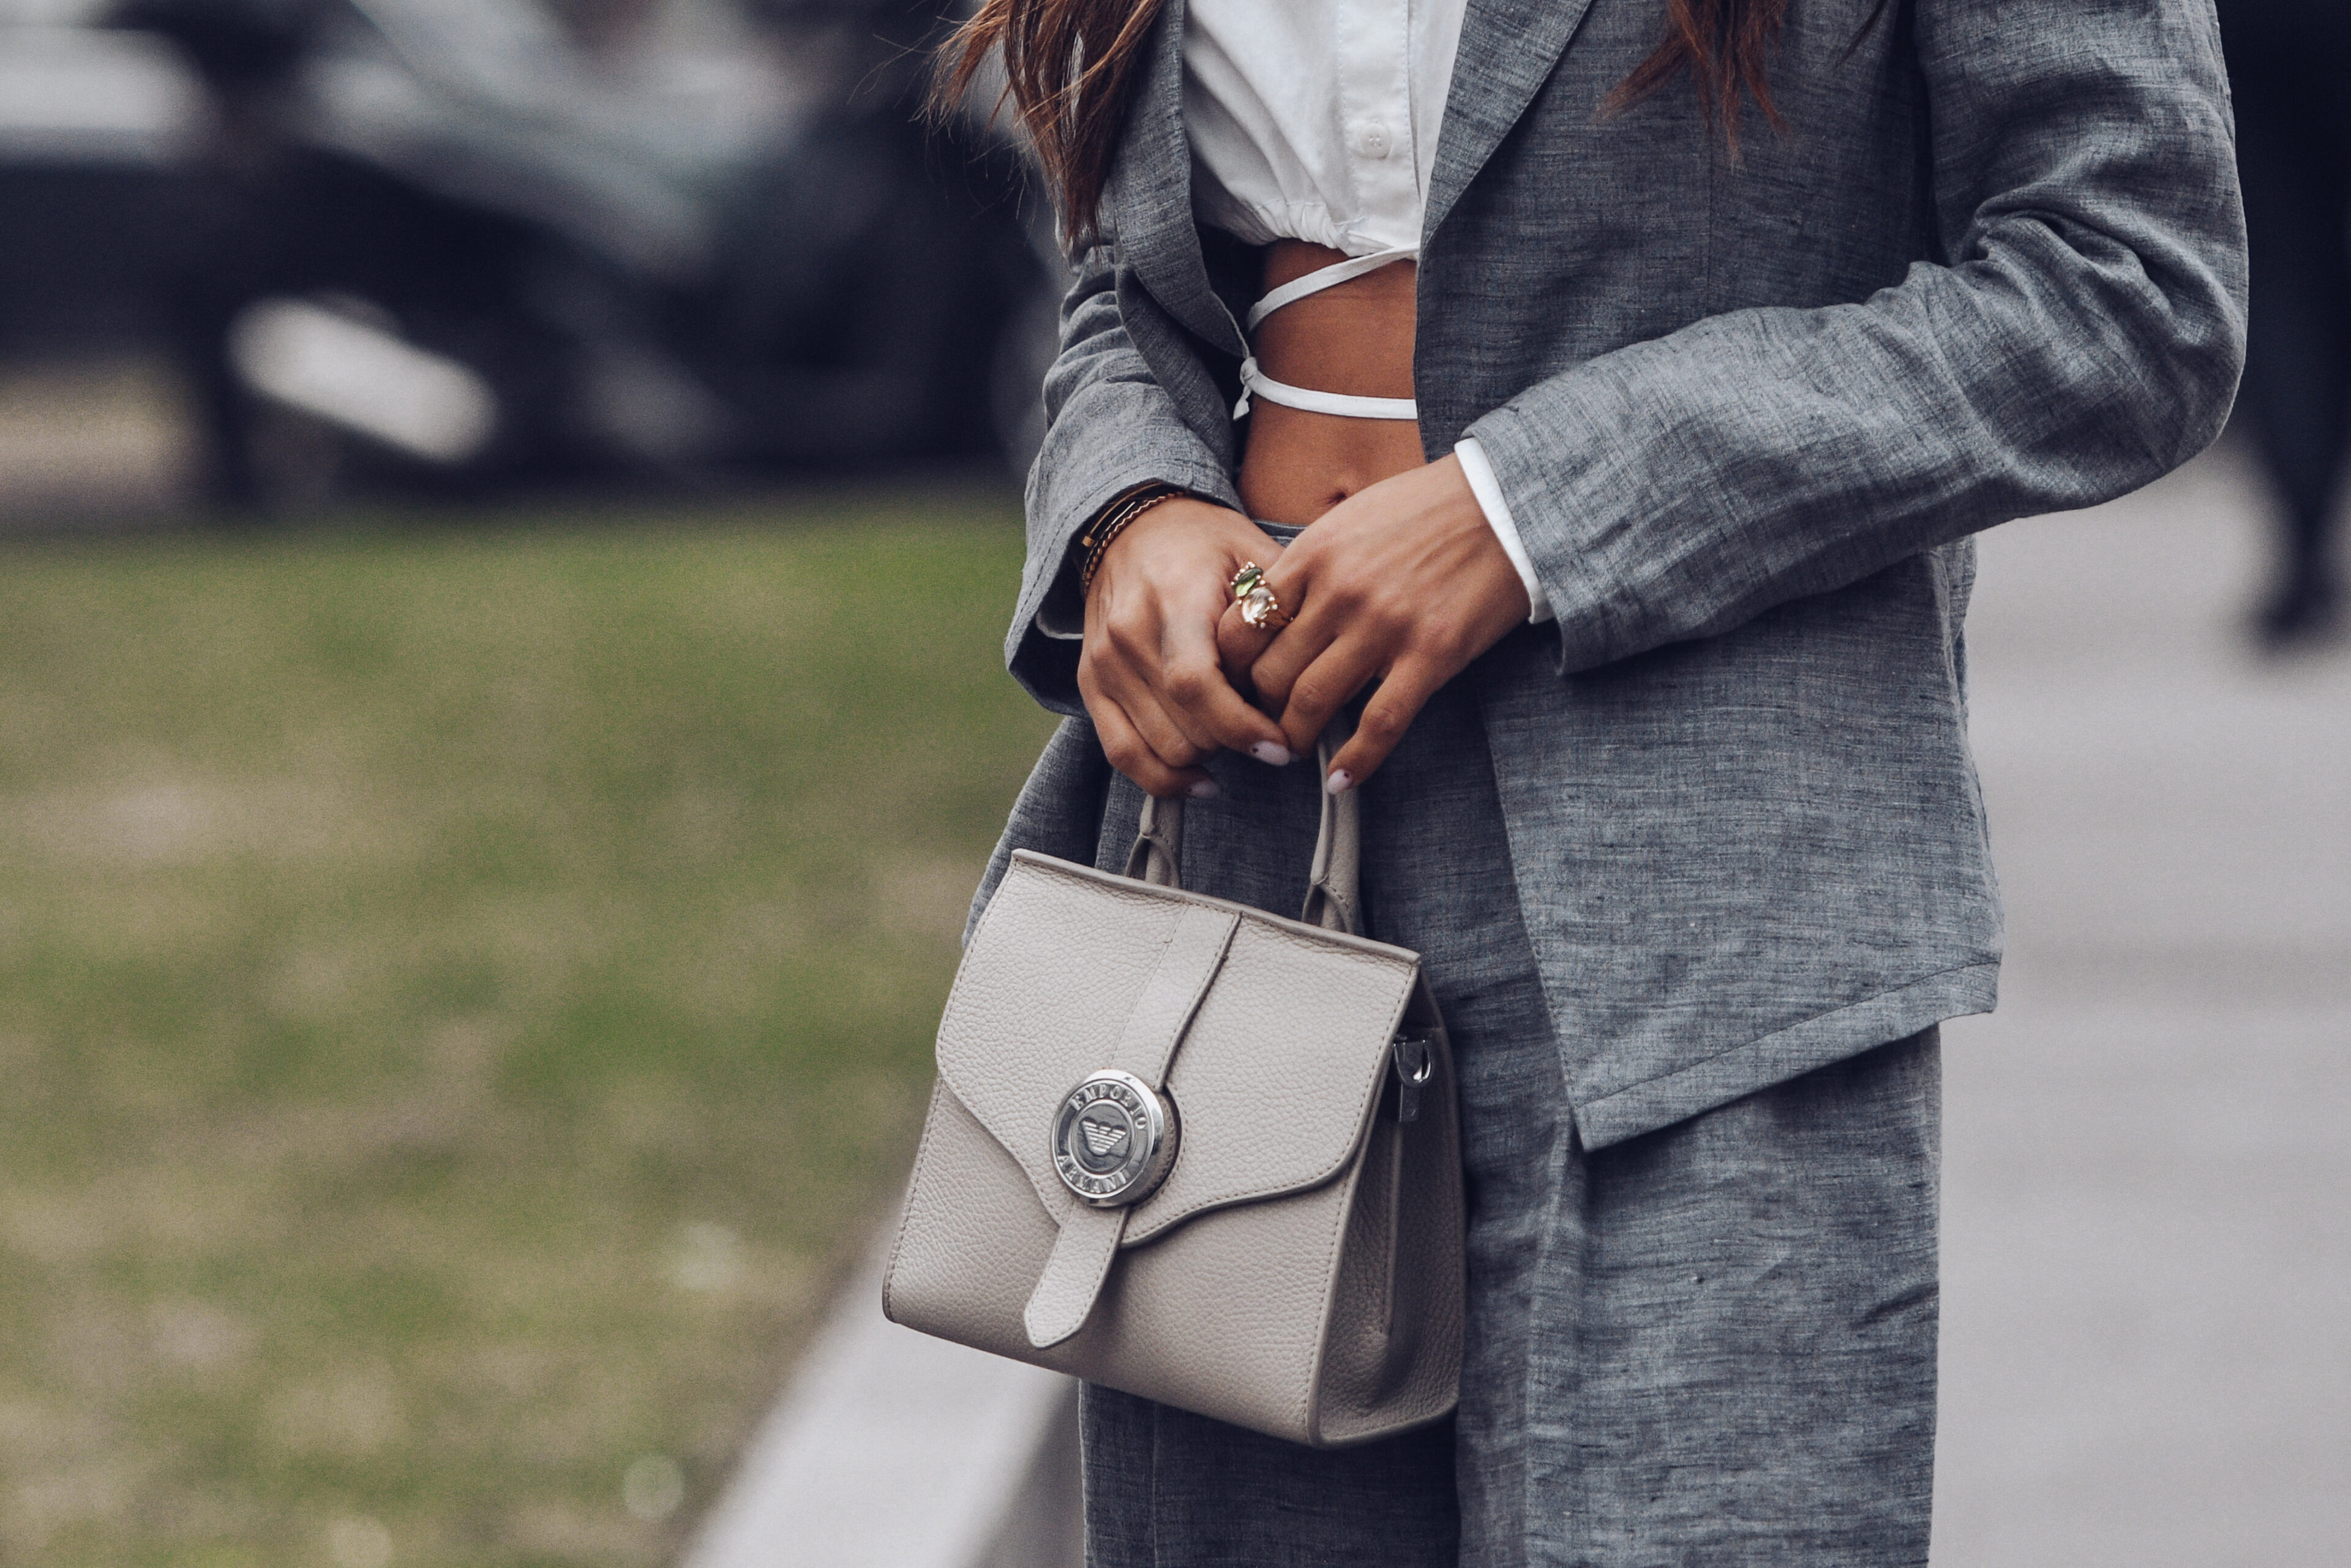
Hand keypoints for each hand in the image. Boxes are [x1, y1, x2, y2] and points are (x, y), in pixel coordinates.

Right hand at [1080, 498, 1298, 796]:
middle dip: (1235, 742)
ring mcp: (1104, 662)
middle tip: (1269, 732)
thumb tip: (1315, 677)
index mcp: (1173, 597)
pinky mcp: (1090, 683)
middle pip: (1184, 727)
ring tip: (1236, 735)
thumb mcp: (1254, 557)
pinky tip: (1202, 779)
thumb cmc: (1209, 545)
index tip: (1280, 746)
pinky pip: (1122, 754)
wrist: (1136, 527)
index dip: (1241, 727)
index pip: (1196, 684)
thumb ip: (1277, 614)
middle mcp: (1128, 633)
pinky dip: (1163, 778)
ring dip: (1208, 755)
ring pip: (1161, 747)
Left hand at [1216, 455, 1529, 791]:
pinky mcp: (1430, 655)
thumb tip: (1267, 606)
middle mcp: (1339, 593)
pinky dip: (1355, 760)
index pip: (1241, 627)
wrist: (1503, 505)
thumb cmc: (1424, 509)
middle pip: (1270, 673)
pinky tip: (1340, 779)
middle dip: (1258, 710)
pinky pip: (1379, 723)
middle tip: (1262, 725)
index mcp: (1313, 556)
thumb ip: (1308, 565)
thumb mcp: (1348, 519)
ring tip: (1293, 749)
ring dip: (1295, 738)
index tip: (1235, 686)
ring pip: (1311, 703)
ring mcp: (1384, 626)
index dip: (1229, 669)